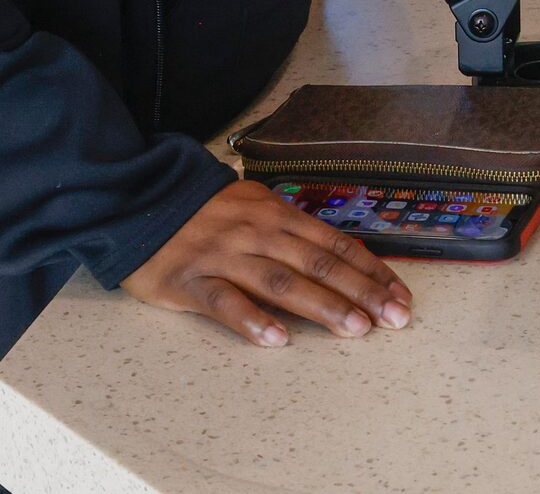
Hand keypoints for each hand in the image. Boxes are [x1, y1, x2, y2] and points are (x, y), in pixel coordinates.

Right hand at [120, 180, 411, 346]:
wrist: (139, 202)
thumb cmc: (204, 213)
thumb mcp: (253, 206)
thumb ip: (290, 230)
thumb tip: (339, 257)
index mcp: (277, 214)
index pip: (335, 245)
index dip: (371, 271)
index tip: (400, 296)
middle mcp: (258, 233)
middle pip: (318, 264)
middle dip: (362, 291)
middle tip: (395, 318)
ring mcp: (225, 257)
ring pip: (281, 282)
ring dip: (322, 305)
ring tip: (355, 328)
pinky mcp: (191, 282)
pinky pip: (226, 303)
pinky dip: (252, 320)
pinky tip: (278, 339)